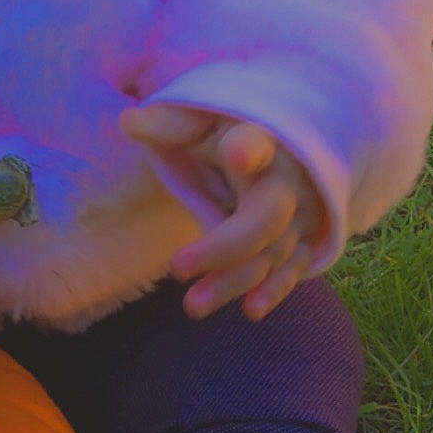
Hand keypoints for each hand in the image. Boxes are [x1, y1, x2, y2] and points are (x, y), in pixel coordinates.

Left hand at [122, 105, 327, 320]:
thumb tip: (127, 122)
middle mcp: (288, 181)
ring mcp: (301, 214)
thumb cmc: (230, 133)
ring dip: (234, 281)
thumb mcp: (202, 122)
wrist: (287, 148)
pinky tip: (250, 310)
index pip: (256, 143)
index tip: (236, 154)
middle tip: (176, 267)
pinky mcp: (305, 239)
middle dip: (223, 248)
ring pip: (271, 254)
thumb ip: (170, 124)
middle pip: (263, 220)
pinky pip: (293, 269)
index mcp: (262, 141)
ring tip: (192, 305)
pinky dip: (275, 290)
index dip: (248, 149)